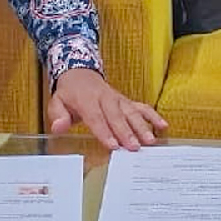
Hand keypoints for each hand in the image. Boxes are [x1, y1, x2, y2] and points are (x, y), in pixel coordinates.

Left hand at [48, 68, 167, 150]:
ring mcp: (118, 99)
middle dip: (126, 132)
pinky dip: (152, 115)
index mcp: (86, 100)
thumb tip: (58, 127)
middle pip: (117, 116)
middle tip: (134, 147)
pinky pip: (141, 107)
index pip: (96, 117)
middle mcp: (105, 98)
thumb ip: (58, 116)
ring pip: (131, 112)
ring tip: (150, 140)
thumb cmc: (69, 93)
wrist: (80, 73)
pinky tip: (163, 126)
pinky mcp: (126, 100)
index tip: (113, 145)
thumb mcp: (57, 102)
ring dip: (141, 126)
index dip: (104, 131)